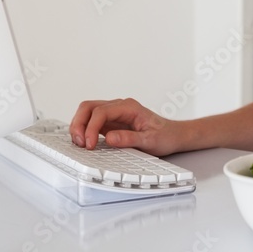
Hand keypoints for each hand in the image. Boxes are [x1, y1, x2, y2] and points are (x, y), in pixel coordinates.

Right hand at [69, 98, 183, 155]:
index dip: (91, 128)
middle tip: (79, 143)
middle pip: (89, 107)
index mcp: (128, 107)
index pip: (101, 112)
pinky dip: (84, 130)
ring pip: (87, 113)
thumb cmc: (165, 136)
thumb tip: (109, 138)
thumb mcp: (150, 141)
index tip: (90, 144)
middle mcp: (119, 107)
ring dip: (79, 126)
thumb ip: (130, 139)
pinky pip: (91, 122)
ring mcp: (113, 114)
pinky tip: (85, 142)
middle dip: (79, 123)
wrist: (173, 135)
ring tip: (80, 144)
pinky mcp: (111, 123)